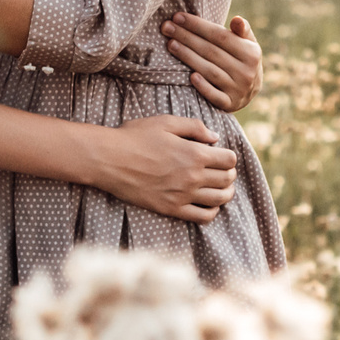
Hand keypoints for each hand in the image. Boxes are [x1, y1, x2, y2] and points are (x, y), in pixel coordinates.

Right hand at [89, 115, 237, 222]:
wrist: (110, 160)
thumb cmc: (135, 136)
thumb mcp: (166, 122)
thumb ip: (194, 127)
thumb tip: (214, 137)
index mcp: (194, 153)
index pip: (229, 160)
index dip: (229, 156)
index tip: (222, 154)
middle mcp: (193, 177)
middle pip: (227, 180)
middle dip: (229, 174)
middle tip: (223, 170)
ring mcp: (183, 195)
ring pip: (220, 199)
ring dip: (226, 192)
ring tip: (221, 187)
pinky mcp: (171, 209)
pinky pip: (203, 216)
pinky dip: (212, 211)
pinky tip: (208, 203)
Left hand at [160, 13, 261, 112]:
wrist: (250, 91)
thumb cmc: (243, 59)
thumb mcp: (248, 43)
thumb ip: (243, 30)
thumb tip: (237, 20)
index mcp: (252, 53)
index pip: (220, 36)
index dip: (198, 25)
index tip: (177, 16)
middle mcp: (246, 72)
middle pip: (211, 51)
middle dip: (186, 37)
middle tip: (166, 27)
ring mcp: (238, 90)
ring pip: (209, 71)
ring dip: (188, 57)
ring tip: (170, 44)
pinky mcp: (230, 105)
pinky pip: (214, 96)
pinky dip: (203, 86)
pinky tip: (189, 76)